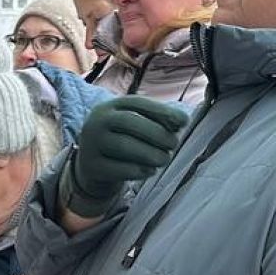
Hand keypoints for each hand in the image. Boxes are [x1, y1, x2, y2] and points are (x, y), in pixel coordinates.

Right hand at [60, 97, 189, 217]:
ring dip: (150, 153)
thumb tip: (182, 120)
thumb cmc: (121, 140)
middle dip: (156, 133)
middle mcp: (96, 121)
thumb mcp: (133, 125)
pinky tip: (150, 171)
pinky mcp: (92, 166)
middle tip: (173, 144)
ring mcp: (91, 144)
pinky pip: (117, 168)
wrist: (91, 164)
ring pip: (123, 145)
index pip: (137, 103)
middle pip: (129, 122)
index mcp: (109, 106)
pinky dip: (138, 170)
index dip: (162, 111)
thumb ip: (157, 120)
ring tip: (164, 159)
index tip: (184, 122)